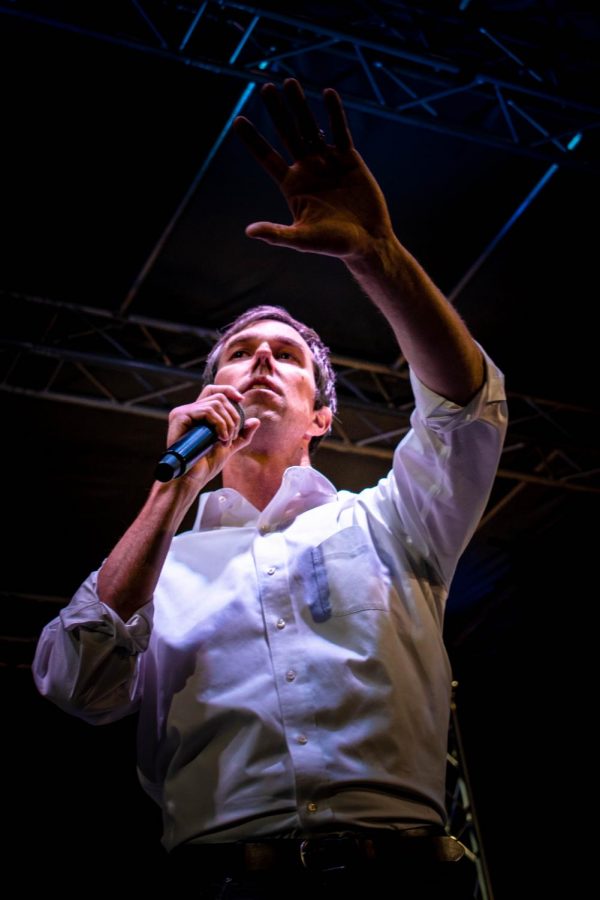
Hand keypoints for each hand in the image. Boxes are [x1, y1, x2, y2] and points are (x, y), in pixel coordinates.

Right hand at [165, 385, 259, 484]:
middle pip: (219, 397)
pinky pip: (206, 411)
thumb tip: (256, 421)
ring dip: (228, 423)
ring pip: (215, 404)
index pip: (213, 391)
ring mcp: (183, 413)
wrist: (192, 478)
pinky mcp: (179, 416)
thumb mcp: (229, 447)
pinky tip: (220, 438)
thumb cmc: (205, 465)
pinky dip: (219, 424)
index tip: (241, 400)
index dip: (228, 391)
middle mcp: (189, 411)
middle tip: (233, 436)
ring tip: (226, 440)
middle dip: (234, 416)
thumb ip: (241, 435)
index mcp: (198, 415)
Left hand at [233, 79, 394, 260]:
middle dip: (276, 112)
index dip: (253, 140)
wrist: (367, 242)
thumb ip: (277, 234)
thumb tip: (249, 232)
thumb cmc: (334, 244)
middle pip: (287, 135)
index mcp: (292, 186)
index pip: (267, 158)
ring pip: (311, 128)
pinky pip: (340, 131)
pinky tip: (327, 93)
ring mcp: (328, 162)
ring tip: (290, 82)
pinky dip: (334, 113)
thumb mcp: (302, 239)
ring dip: (300, 106)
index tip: (237, 120)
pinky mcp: (349, 159)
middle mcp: (307, 170)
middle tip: (264, 88)